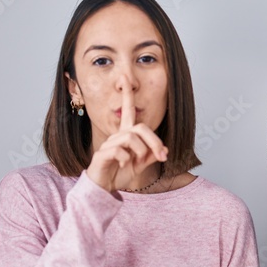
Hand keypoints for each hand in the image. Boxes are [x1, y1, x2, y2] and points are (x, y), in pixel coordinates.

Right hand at [86, 77, 167, 192]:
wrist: (102, 188)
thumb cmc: (119, 174)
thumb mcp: (139, 165)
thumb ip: (150, 156)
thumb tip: (164, 149)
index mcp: (126, 135)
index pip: (127, 111)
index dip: (127, 95)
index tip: (126, 78)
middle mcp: (116, 136)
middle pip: (140, 127)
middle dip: (154, 141)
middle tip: (161, 156)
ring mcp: (108, 144)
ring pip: (131, 137)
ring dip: (141, 151)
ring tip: (137, 161)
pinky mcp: (102, 154)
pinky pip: (119, 151)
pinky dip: (127, 159)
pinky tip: (124, 165)